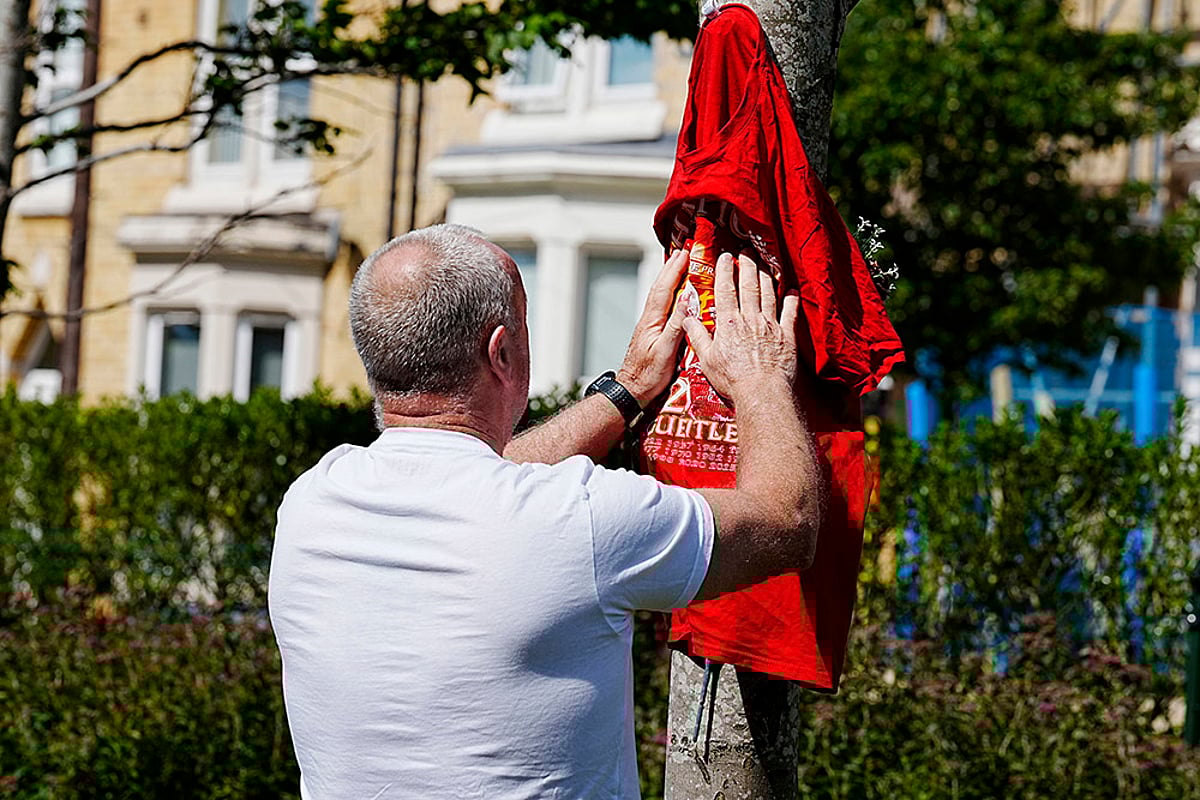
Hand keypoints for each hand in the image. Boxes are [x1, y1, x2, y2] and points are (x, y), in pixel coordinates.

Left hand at [615, 247, 689, 406]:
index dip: (674, 270)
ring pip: (660, 295)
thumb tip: (686, 301)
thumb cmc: (648, 376)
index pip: (664, 290)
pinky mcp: (652, 332)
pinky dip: (669, 293)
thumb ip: (676, 327)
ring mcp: (649, 325)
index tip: (685, 254)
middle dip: (671, 268)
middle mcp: (649, 319)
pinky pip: (662, 306)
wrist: (631, 390)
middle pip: (660, 288)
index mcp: (652, 321)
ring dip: (669, 278)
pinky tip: (675, 294)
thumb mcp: (666, 352)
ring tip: (679, 265)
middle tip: (683, 252)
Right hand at [680, 251, 798, 401]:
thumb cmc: (732, 379)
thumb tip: (686, 319)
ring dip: (766, 276)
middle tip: (746, 252)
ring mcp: (770, 326)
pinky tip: (792, 290)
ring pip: (768, 294)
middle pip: (749, 286)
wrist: (760, 392)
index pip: (725, 291)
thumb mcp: (706, 359)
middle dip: (747, 266)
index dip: (724, 272)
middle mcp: (750, 319)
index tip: (725, 258)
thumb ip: (697, 335)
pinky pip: (790, 313)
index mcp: (729, 323)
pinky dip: (792, 300)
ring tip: (764, 264)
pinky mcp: (786, 336)